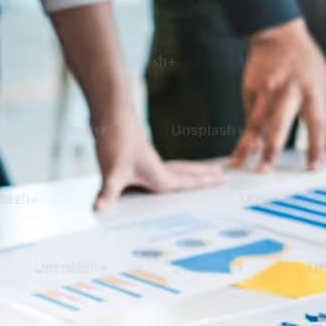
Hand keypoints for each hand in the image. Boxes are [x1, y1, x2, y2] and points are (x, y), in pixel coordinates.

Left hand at [93, 115, 226, 210]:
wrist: (109, 115)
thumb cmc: (114, 142)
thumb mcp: (111, 173)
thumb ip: (107, 194)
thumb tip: (99, 210)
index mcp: (159, 176)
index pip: (189, 182)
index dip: (207, 183)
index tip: (226, 181)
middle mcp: (157, 168)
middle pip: (188, 172)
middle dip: (205, 175)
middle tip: (224, 174)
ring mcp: (148, 161)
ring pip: (177, 167)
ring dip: (191, 170)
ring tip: (205, 170)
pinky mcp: (137, 157)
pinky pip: (161, 166)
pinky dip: (171, 169)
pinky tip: (162, 172)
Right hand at [232, 19, 325, 171]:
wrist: (279, 36)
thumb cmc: (307, 64)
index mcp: (313, 91)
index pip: (316, 124)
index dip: (315, 147)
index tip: (312, 167)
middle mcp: (290, 90)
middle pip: (280, 123)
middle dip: (272, 147)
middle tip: (266, 168)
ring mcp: (268, 89)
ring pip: (256, 121)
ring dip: (247, 144)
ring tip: (239, 162)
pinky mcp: (252, 88)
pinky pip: (249, 115)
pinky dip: (246, 133)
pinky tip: (243, 149)